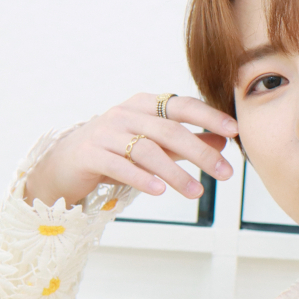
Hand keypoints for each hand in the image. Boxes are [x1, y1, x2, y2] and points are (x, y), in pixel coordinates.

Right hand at [24, 93, 238, 207]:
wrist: (65, 162)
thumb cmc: (115, 150)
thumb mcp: (154, 144)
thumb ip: (187, 143)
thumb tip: (223, 142)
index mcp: (144, 105)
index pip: (182, 105)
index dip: (209, 116)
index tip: (234, 130)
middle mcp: (125, 114)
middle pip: (169, 130)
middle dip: (201, 153)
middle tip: (225, 173)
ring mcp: (105, 133)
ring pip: (147, 150)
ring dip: (176, 173)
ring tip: (197, 192)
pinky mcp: (89, 155)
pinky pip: (120, 166)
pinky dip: (142, 178)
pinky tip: (160, 191)